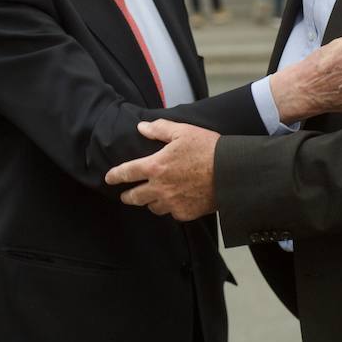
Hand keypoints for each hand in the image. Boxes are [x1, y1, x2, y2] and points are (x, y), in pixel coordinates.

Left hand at [105, 119, 219, 220]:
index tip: (109, 178)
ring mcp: (172, 203)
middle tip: (126, 196)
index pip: (127, 172)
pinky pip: (172, 213)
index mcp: (155, 166)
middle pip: (135, 197)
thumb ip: (159, 129)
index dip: (115, 176)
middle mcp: (160, 187)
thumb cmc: (208, 148)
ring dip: (150, 202)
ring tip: (153, 197)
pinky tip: (176, 202)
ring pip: (153, 207)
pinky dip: (171, 208)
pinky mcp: (185, 213)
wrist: (232, 172)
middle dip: (128, 196)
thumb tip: (141, 127)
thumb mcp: (183, 131)